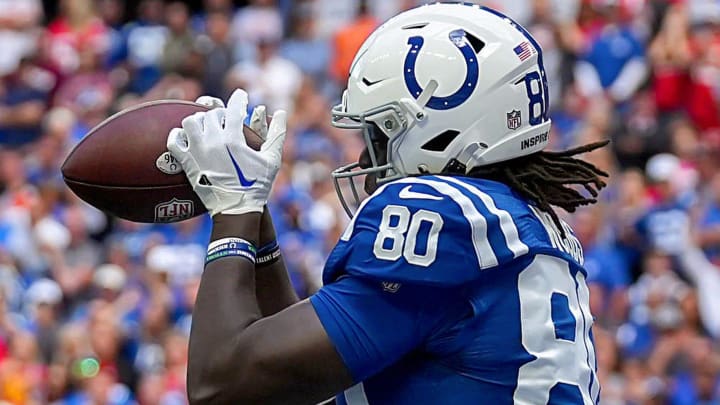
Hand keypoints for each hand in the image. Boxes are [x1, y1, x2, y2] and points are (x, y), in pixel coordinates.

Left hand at [167, 89, 286, 215]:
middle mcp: (213, 142)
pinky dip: (177, 135)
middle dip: (220, 113)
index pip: (234, 109)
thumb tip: (280, 112)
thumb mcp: (272, 160)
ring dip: (198, 121)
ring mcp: (197, 151)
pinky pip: (173, 140)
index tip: (241, 96)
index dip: (239, 99)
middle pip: (211, 114)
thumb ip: (277, 134)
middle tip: (225, 119)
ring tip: (206, 127)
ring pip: (190, 121)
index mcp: (234, 139)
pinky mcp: (186, 163)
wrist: (236, 209)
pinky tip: (185, 137)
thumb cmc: (257, 186)